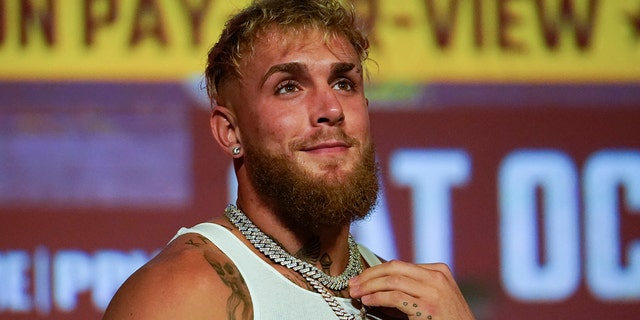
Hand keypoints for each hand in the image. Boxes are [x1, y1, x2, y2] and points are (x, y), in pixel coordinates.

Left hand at [349, 260, 474, 319]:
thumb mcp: (434, 297)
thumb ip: (413, 288)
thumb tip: (378, 287)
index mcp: (438, 271)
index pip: (400, 265)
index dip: (376, 270)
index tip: (360, 278)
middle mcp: (437, 277)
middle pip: (394, 267)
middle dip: (369, 275)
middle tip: (353, 283)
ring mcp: (434, 291)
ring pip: (392, 280)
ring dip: (369, 286)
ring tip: (356, 293)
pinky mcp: (428, 307)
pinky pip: (396, 297)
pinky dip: (378, 298)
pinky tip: (368, 301)